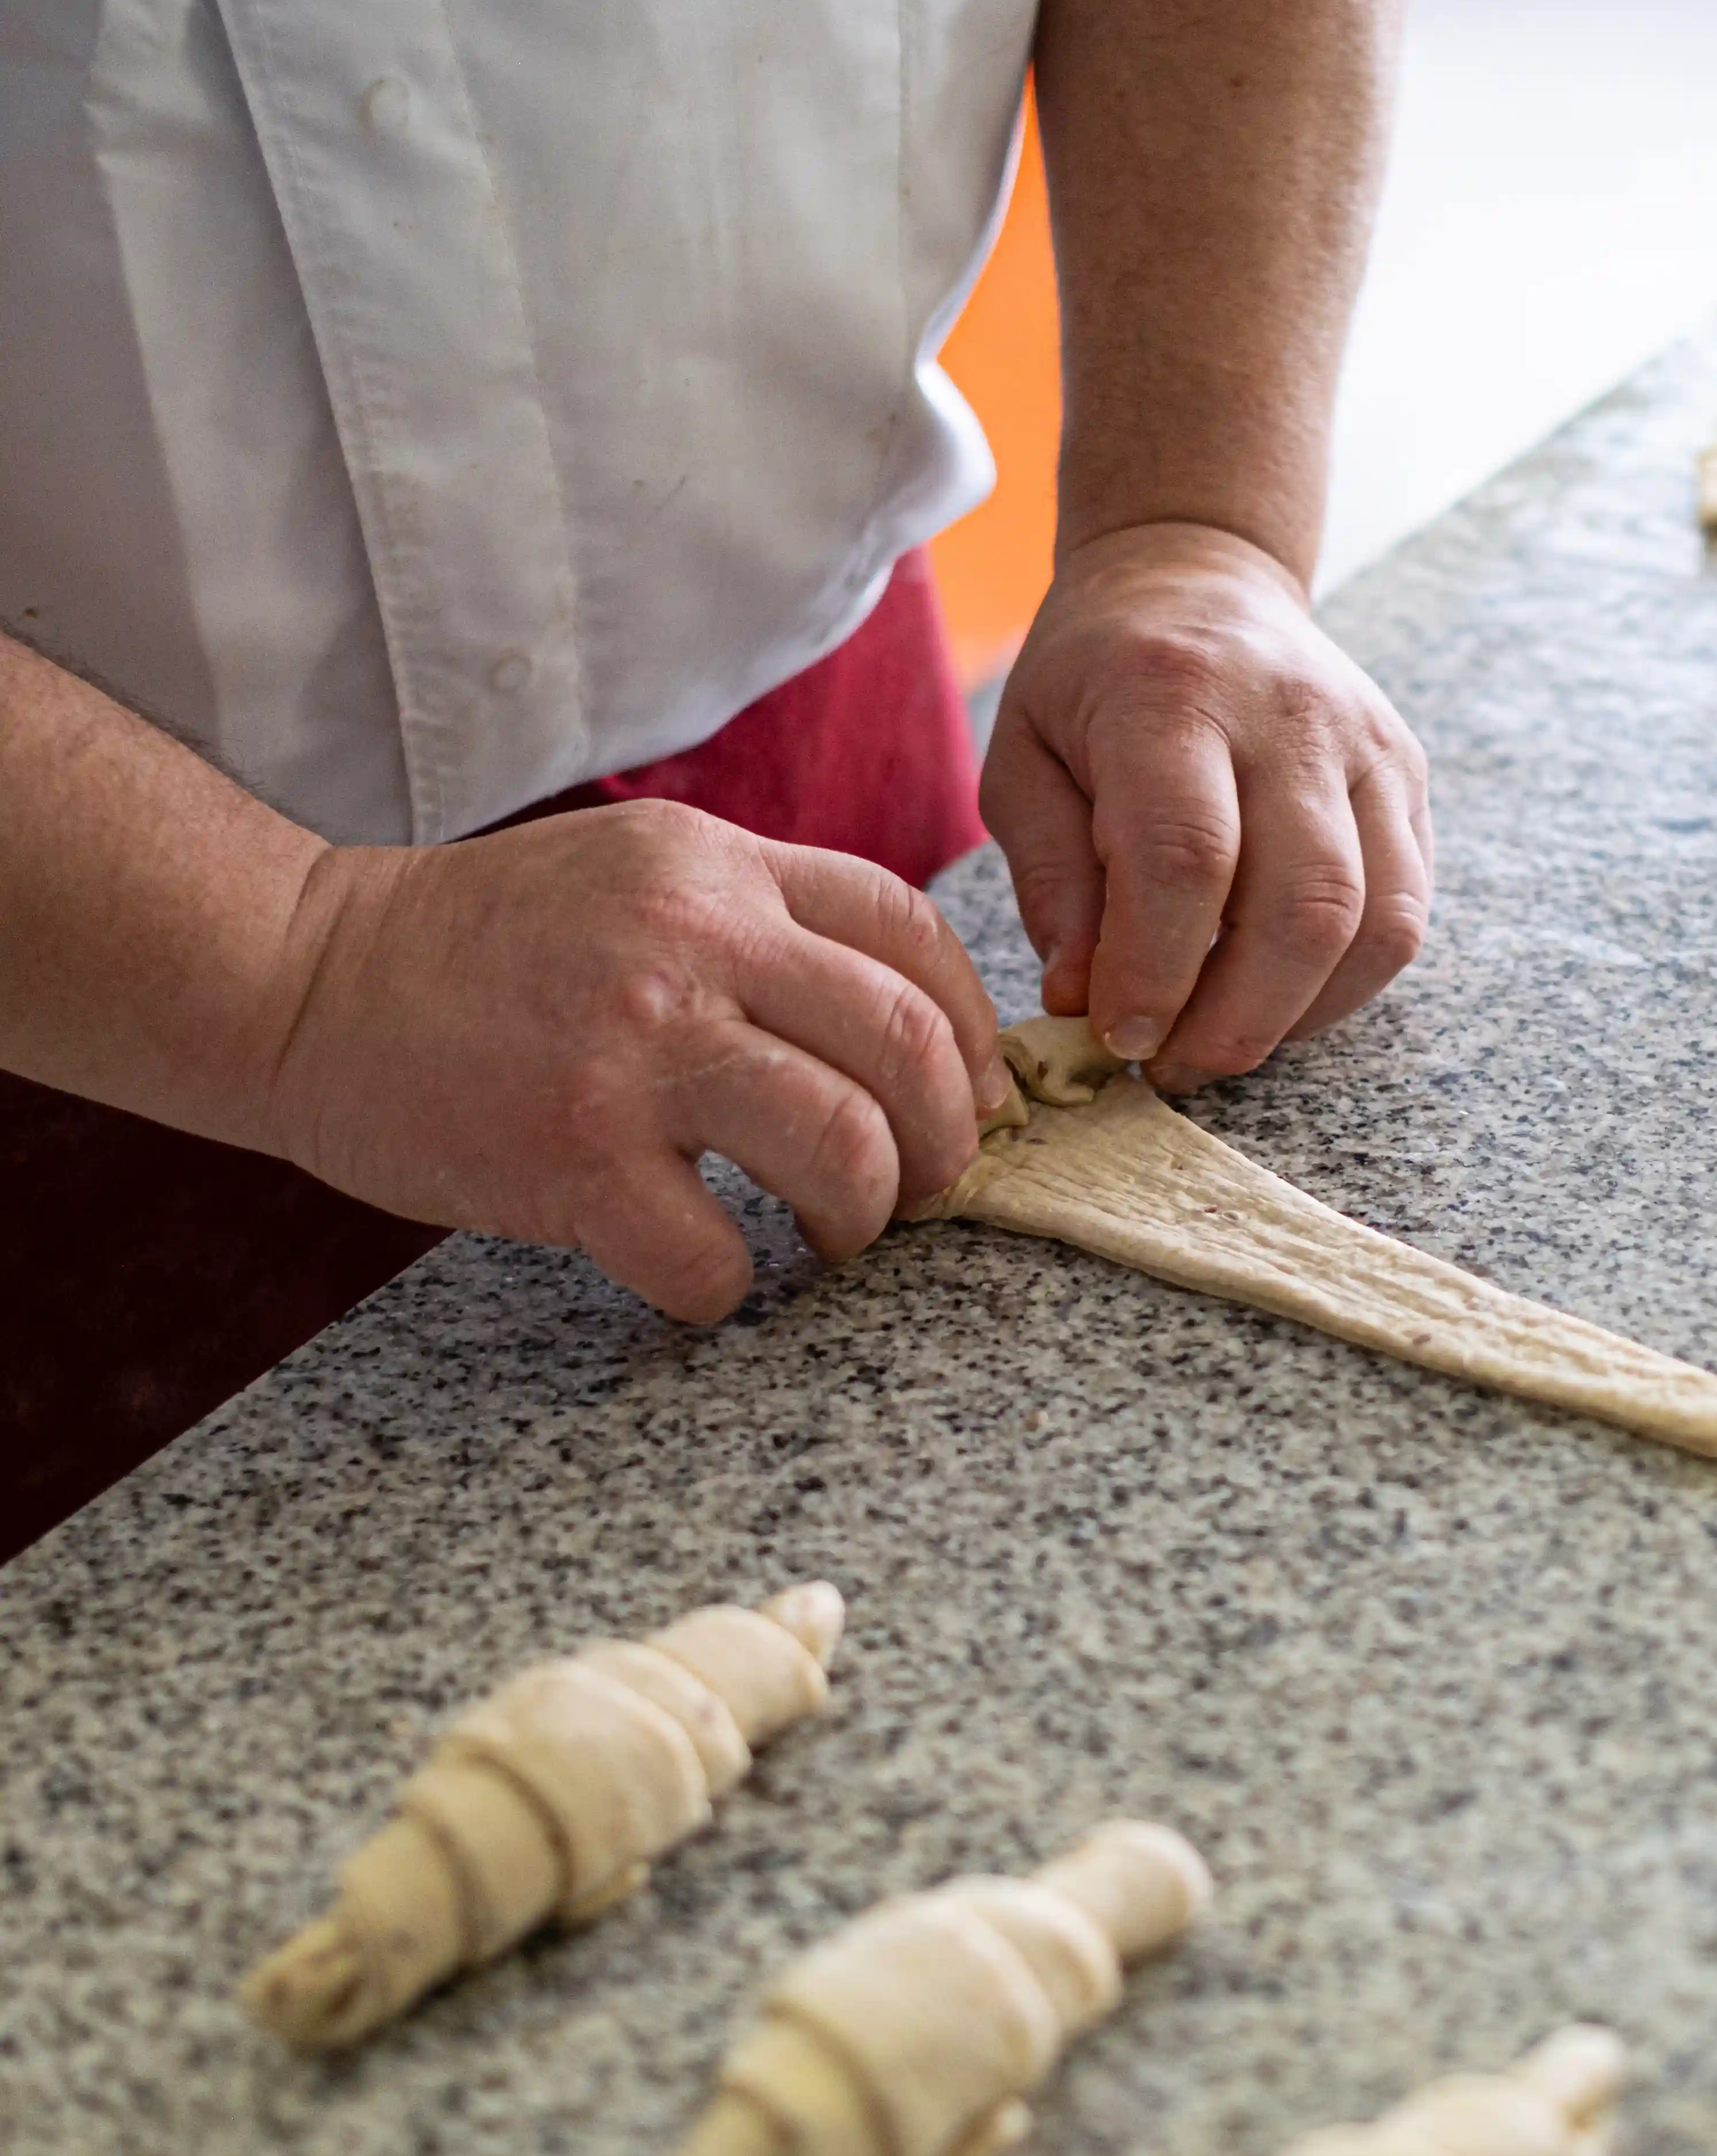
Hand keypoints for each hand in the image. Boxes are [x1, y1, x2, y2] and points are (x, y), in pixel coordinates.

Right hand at [263, 803, 1008, 1322]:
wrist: (303, 977)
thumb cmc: (481, 947)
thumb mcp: (637, 878)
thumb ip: (761, 927)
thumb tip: (907, 1029)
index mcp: (717, 869)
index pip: (912, 935)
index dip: (973, 1032)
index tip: (974, 1100)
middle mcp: (690, 943)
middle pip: (907, 1045)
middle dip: (944, 1142)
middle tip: (917, 1191)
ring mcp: (632, 1050)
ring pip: (843, 1149)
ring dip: (859, 1219)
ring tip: (828, 1237)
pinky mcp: (572, 1157)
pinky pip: (713, 1259)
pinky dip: (724, 1286)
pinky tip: (695, 1268)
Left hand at [981, 523, 1431, 1090]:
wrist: (1197, 577)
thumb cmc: (1092, 683)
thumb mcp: (1023, 761)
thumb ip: (1049, 880)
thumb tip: (1080, 999)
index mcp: (1172, 697)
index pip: (1186, 858)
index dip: (1156, 971)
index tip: (1119, 1036)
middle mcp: (1288, 715)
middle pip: (1303, 905)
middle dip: (1237, 1019)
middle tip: (1171, 1063)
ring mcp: (1365, 745)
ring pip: (1376, 921)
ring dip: (1298, 1014)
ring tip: (1221, 1038)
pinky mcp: (1406, 776)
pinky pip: (1405, 911)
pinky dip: (1345, 983)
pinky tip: (1278, 996)